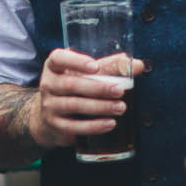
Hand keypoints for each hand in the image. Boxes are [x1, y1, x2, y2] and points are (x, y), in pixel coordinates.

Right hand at [31, 48, 145, 150]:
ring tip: (121, 108)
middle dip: (98, 88)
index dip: (76, 62)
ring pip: (74, 105)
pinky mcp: (55, 125)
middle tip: (120, 91)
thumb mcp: (86, 74)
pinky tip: (110, 123)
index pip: (59, 58)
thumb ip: (111, 67)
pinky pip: (74, 127)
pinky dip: (93, 126)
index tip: (96, 66)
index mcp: (54, 66)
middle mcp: (48, 84)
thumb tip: (138, 65)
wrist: (48, 116)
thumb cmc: (73, 87)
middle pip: (71, 84)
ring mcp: (49, 105)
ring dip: (100, 107)